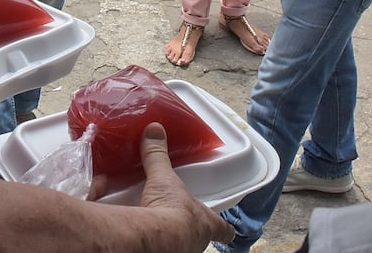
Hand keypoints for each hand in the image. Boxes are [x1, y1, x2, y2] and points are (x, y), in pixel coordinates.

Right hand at [137, 123, 234, 245]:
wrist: (155, 239)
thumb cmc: (171, 212)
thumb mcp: (164, 178)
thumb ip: (158, 156)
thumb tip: (154, 131)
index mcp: (205, 222)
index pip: (223, 228)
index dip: (224, 227)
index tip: (228, 229)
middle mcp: (196, 241)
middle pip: (199, 235)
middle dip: (189, 227)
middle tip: (178, 216)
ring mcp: (181, 250)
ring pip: (181, 244)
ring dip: (171, 234)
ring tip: (156, 222)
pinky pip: (159, 246)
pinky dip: (152, 239)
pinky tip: (143, 231)